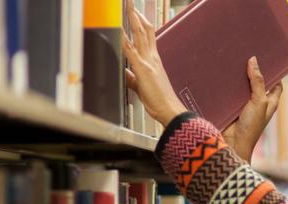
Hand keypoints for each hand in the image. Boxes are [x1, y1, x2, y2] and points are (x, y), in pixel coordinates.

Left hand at [122, 6, 186, 126]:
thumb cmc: (160, 101)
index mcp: (154, 61)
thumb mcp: (142, 87)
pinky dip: (123, 39)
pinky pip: (131, 50)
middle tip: (131, 3)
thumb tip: (125, 73)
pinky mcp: (143, 69)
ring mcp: (148, 61)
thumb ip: (133, 78)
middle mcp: (152, 58)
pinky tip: (117, 30)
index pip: (148, 36)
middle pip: (145, 30)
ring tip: (128, 7)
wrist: (170, 110)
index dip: (142, 23)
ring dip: (133, 20)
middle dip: (137, 15)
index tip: (136, 14)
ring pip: (140, 34)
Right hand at [222, 57, 282, 162]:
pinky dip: (227, 83)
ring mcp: (244, 104)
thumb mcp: (259, 101)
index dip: (275, 72)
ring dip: (238, 75)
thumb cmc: (251, 126)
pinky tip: (221, 71)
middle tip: (247, 52)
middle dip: (253, 70)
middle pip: (257, 82)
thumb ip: (257, 82)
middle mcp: (258, 102)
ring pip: (242, 85)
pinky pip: (230, 91)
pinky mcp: (231, 105)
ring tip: (233, 57)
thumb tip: (254, 61)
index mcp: (270, 101)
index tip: (270, 57)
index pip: (276, 83)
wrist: (232, 143)